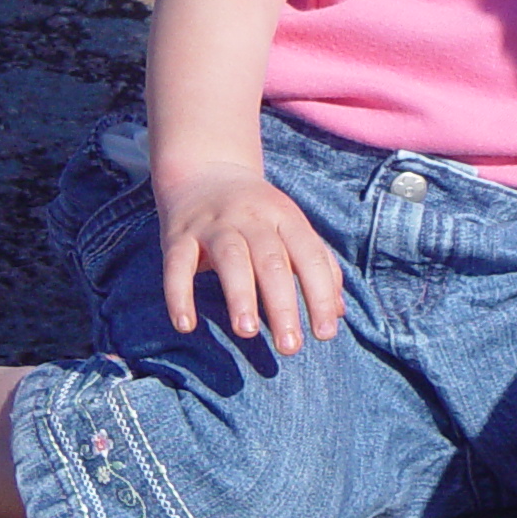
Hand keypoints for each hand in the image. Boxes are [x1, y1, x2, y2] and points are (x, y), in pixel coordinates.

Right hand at [154, 162, 342, 354]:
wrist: (205, 170)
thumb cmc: (258, 213)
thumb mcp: (291, 227)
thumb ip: (317, 265)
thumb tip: (339, 313)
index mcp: (286, 217)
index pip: (310, 256)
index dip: (320, 294)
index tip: (325, 334)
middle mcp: (252, 218)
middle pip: (272, 261)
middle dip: (283, 304)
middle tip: (290, 347)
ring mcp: (214, 225)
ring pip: (231, 258)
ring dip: (240, 295)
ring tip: (247, 332)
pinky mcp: (178, 235)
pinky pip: (177, 265)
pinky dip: (180, 294)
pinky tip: (186, 325)